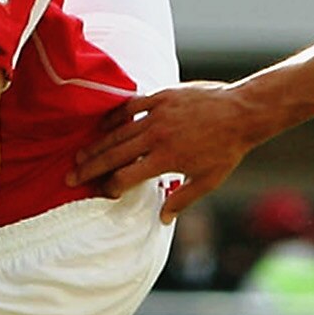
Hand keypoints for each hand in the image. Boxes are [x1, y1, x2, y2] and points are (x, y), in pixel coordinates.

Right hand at [69, 82, 258, 216]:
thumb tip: (162, 218)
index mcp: (166, 159)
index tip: (104, 193)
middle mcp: (157, 136)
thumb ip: (183, 200)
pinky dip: (116, 116)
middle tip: (71, 176)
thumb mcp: (208, 180)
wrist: (242, 112)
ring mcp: (158, 114)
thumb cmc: (228, 149)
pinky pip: (132, 106)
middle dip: (90, 167)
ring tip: (80, 155)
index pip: (127, 176)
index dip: (111, 187)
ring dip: (97, 145)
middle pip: (114, 154)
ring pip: (119, 131)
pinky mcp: (162, 96)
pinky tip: (103, 125)